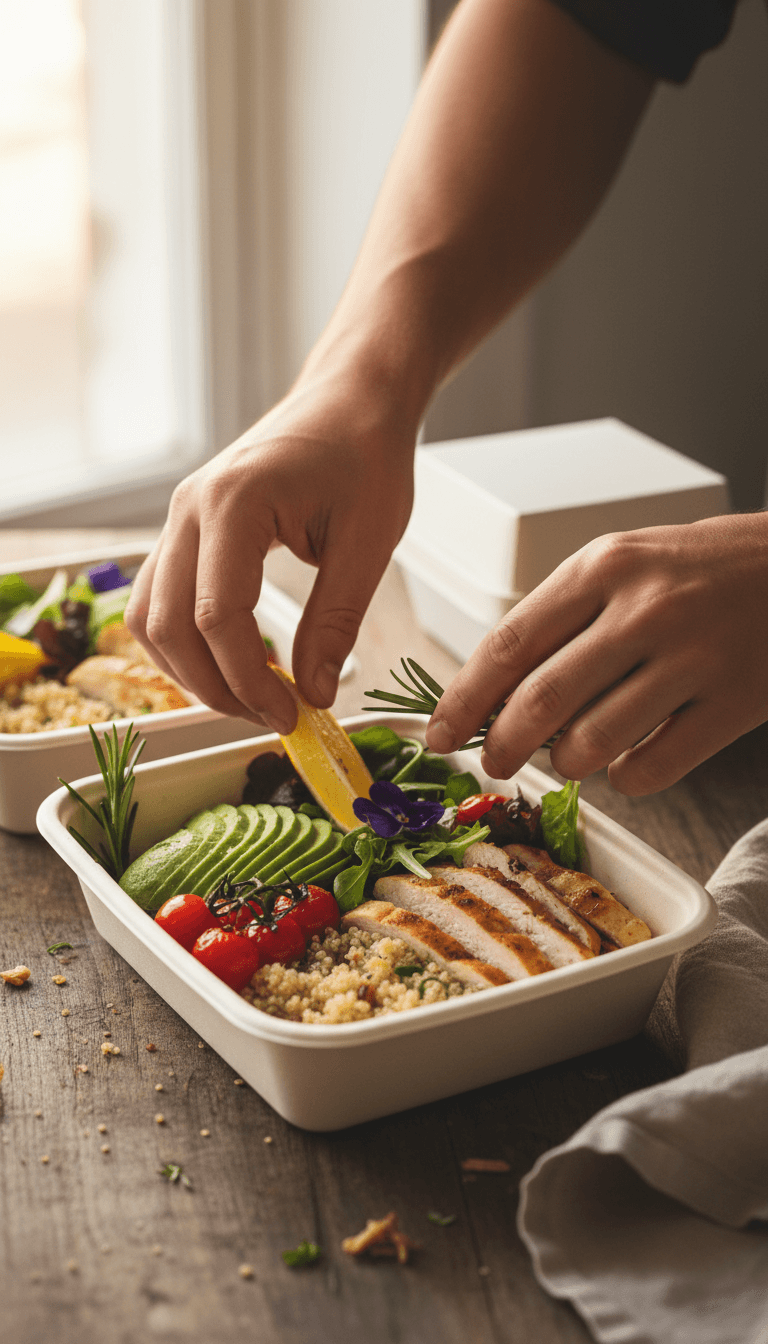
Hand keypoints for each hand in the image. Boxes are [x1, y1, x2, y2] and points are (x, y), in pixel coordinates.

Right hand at [126, 377, 415, 731]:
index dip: (249, 679)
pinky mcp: (186, 527)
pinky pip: (161, 597)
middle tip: (271, 716)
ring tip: (252, 696)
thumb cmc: (366, 452)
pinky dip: (186, 641)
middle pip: (169, 625)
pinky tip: (234, 661)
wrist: (351, 398)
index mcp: (234, 503)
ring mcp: (180, 517)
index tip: (290, 714)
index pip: (218, 617)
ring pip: (150, 616)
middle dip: (215, 686)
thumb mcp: (369, 543)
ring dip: (192, 669)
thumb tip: (312, 693)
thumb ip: (335, 622)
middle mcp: (190, 508)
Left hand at [426, 513, 767, 794]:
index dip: (463, 699)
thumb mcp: (625, 564)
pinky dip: (625, 780)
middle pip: (540, 701)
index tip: (439, 733)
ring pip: (591, 744)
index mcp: (604, 567)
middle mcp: (644, 610)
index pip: (509, 644)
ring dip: (565, 764)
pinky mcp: (734, 703)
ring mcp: (693, 658)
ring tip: (569, 756)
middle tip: (493, 762)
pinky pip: (652, 769)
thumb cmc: (703, 568)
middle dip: (500, 746)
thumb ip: (564, 618)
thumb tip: (494, 691)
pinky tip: (627, 763)